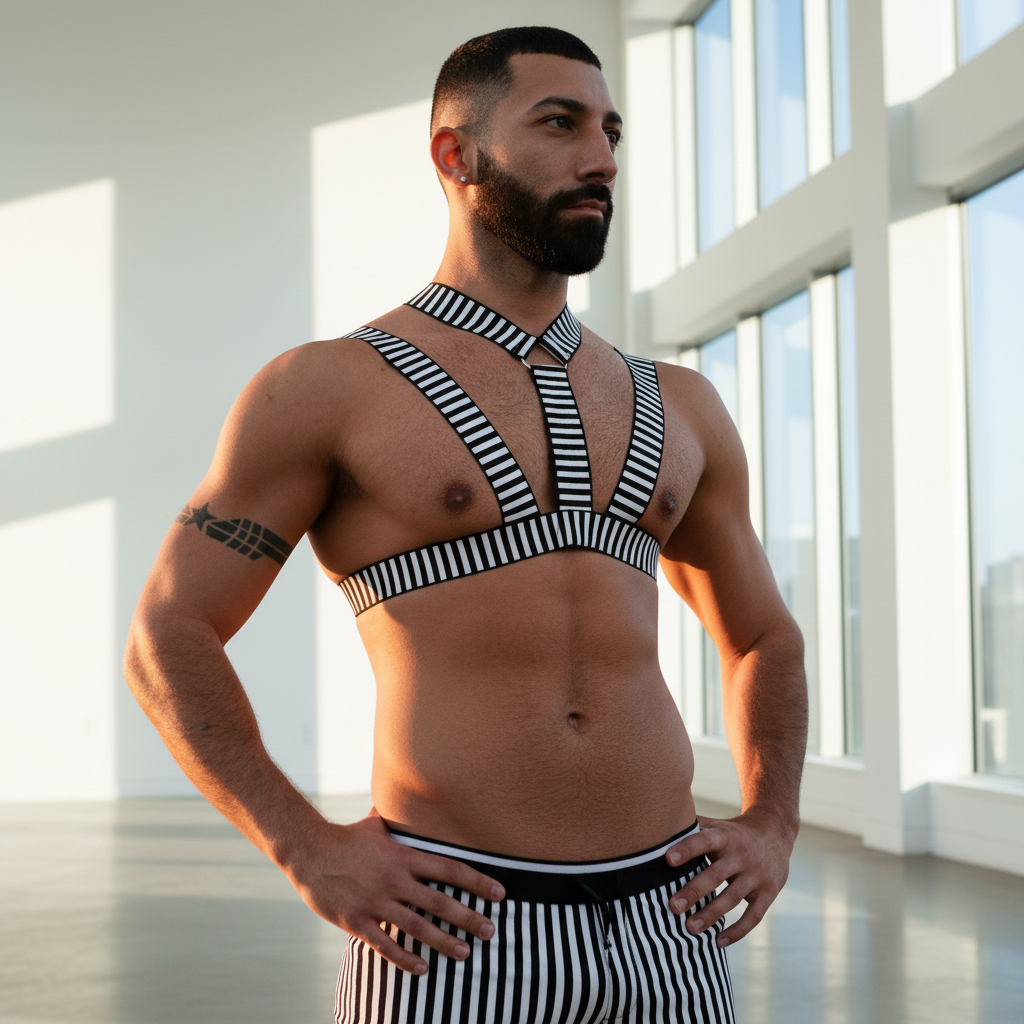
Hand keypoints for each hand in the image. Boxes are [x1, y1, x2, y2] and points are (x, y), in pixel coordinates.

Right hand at [284, 810, 504, 973]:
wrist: (309, 852)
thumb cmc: (346, 837)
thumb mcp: (376, 824)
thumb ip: (398, 817)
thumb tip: (409, 795)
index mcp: (404, 856)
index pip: (449, 869)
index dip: (477, 882)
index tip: (499, 893)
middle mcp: (395, 880)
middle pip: (440, 902)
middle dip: (468, 918)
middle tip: (490, 932)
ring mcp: (376, 902)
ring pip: (417, 928)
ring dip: (444, 942)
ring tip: (465, 953)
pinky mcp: (358, 921)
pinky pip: (386, 945)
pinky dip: (405, 959)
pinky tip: (422, 969)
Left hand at [664, 808, 796, 946]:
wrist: (776, 833)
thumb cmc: (734, 832)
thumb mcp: (717, 825)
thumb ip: (692, 827)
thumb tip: (657, 825)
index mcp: (725, 836)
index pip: (704, 841)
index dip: (687, 849)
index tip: (667, 860)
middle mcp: (742, 855)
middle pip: (716, 874)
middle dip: (694, 891)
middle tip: (673, 906)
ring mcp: (757, 875)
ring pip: (732, 898)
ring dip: (711, 914)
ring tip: (690, 928)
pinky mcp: (768, 893)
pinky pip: (753, 916)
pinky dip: (737, 931)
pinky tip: (718, 942)